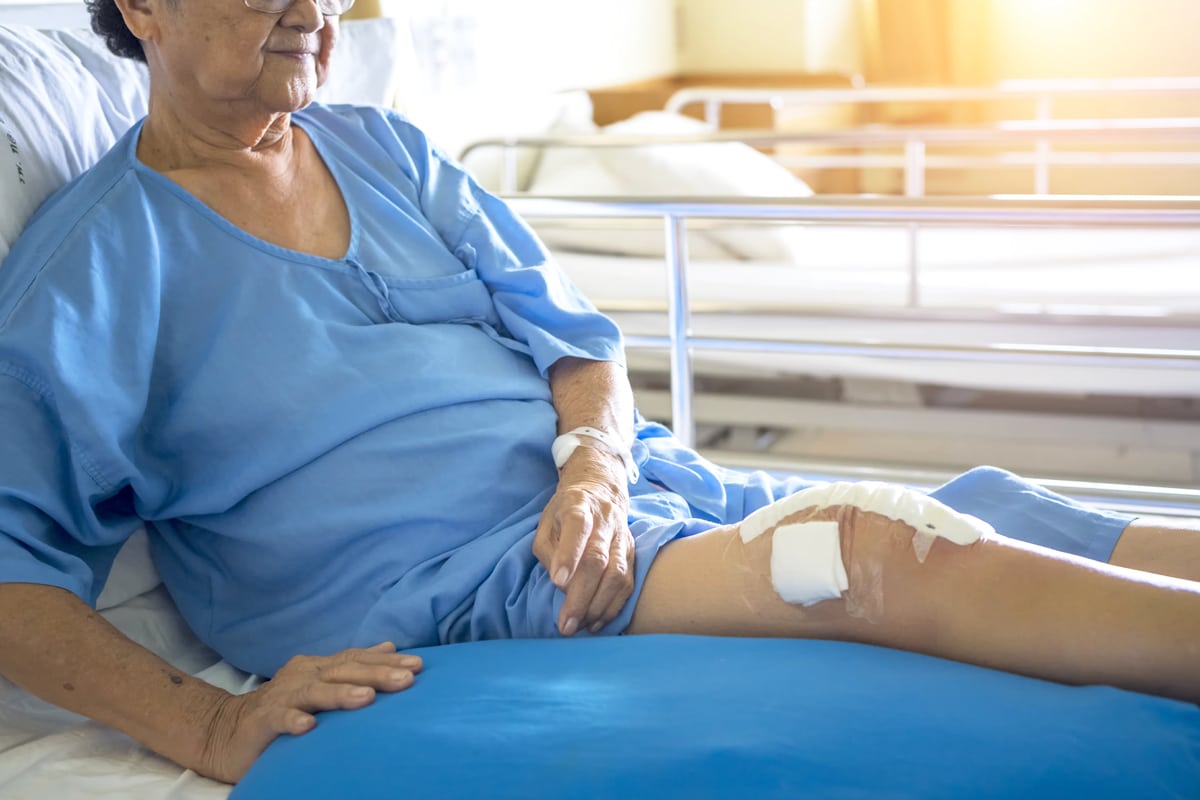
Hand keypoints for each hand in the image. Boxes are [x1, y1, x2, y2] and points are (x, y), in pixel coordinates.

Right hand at [197, 642, 420, 782]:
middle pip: (343, 671)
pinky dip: (294, 721)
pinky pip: (279, 719)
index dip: (387, 661)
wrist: (225, 730)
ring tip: (367, 699)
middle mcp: (303, 675)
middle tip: (407, 679)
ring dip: (341, 694)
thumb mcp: (321, 683)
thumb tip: (390, 646)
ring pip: (315, 692)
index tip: (419, 665)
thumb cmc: (284, 707)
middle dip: (377, 674)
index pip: (357, 659)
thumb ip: (352, 666)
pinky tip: (309, 728)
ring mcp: (282, 696)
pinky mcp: (262, 721)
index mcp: (319, 666)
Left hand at [533, 447, 634, 636]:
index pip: (577, 527)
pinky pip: (627, 584)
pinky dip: (612, 608)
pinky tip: (596, 622)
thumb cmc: (565, 512)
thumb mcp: (545, 522)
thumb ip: (548, 550)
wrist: (601, 491)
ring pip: (617, 574)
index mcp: (578, 505)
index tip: (557, 582)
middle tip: (565, 624)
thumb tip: (561, 584)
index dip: (569, 555)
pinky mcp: (633, 553)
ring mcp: (622, 537)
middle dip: (581, 596)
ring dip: (597, 606)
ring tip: (579, 626)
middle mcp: (605, 520)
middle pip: (598, 559)